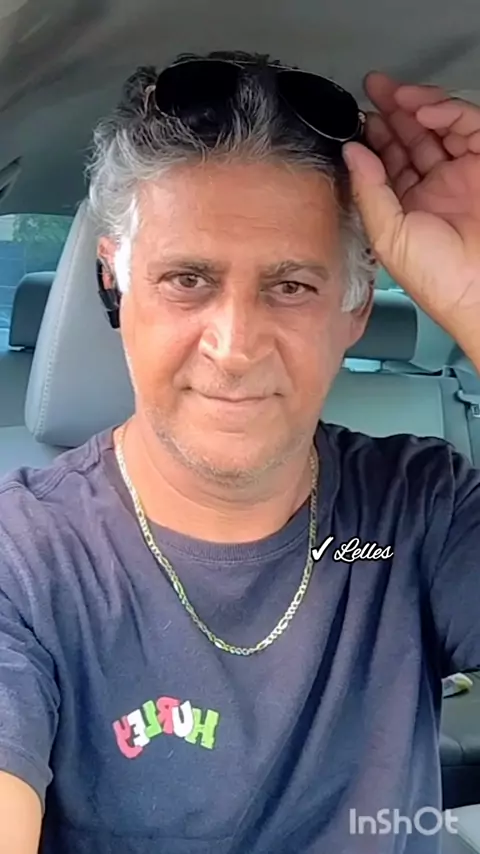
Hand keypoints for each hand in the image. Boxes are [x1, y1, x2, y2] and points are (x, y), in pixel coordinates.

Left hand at [343, 72, 479, 355]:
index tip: (355, 116)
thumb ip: (368, 192)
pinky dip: (446, 111)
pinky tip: (423, 109)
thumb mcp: (388, 236)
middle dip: (391, 112)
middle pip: (411, 139)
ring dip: (414, 106)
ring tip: (393, 94)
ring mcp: (461, 174)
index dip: (373, 137)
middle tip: (373, 89)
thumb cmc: (439, 278)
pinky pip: (467, 126)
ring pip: (437, 127)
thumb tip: (351, 153)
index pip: (388, 163)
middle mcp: (435, 189)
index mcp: (409, 209)